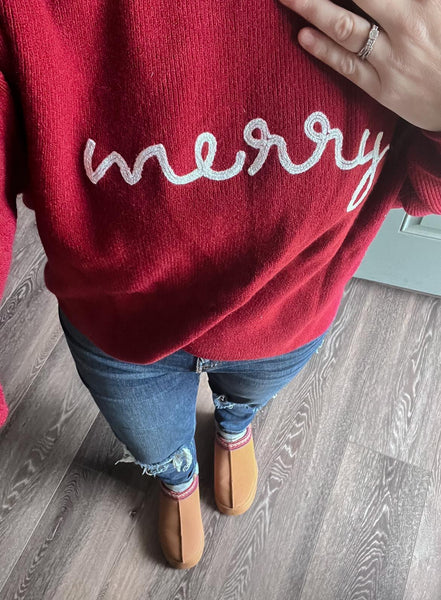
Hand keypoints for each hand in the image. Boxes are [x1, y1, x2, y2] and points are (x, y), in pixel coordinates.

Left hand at [278, 0, 440, 131]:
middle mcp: (408, 25)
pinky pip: (348, 66)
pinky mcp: (383, 88)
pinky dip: (323, 50)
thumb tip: (379, 2)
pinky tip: (302, 35)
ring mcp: (392, 59)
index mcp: (427, 1)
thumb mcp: (439, 11)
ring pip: (344, 28)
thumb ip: (417, 0)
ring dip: (312, 8)